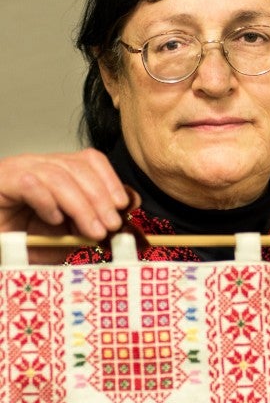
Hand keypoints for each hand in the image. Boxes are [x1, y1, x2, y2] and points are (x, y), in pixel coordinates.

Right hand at [0, 148, 138, 263]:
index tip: (124, 205)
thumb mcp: (63, 236)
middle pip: (78, 167)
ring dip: (81, 206)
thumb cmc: (23, 242)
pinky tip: (55, 220)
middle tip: (111, 225)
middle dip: (100, 197)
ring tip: (93, 230)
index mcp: (58, 170)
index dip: (110, 179)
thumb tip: (118, 218)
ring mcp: (20, 170)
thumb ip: (87, 226)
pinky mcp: (2, 181)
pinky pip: (30, 183)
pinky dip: (47, 201)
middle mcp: (40, 164)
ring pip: (58, 176)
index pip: (90, 159)